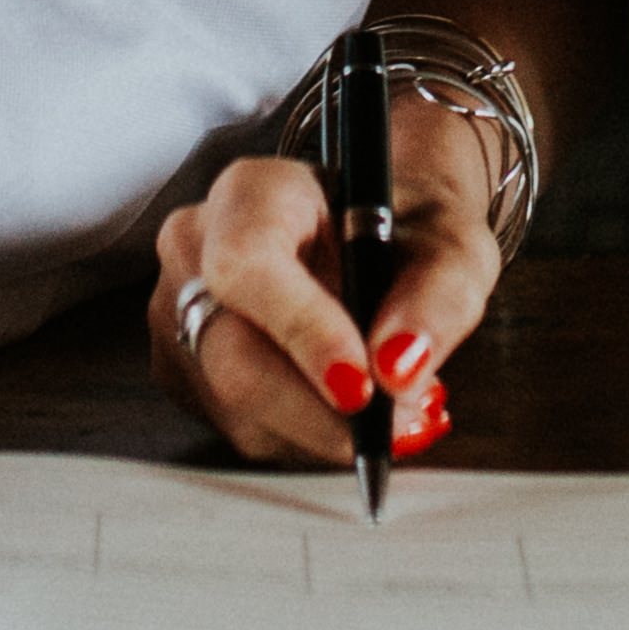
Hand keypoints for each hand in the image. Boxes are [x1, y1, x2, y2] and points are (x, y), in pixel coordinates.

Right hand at [147, 95, 508, 468]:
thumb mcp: (452, 245)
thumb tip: (399, 367)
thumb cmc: (409, 231)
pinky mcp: (184, 371)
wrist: (377, 239)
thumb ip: (437, 298)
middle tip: (403, 423)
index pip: (249, 263)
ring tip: (392, 410)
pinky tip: (347, 409)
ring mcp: (176, 312)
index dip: (301, 331)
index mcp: (252, 193)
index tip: (362, 386)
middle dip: (323, 411)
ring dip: (322, 429)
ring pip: (237, 407)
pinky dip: (305, 436)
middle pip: (234, 356)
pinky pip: (240, 428)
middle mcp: (196, 247)